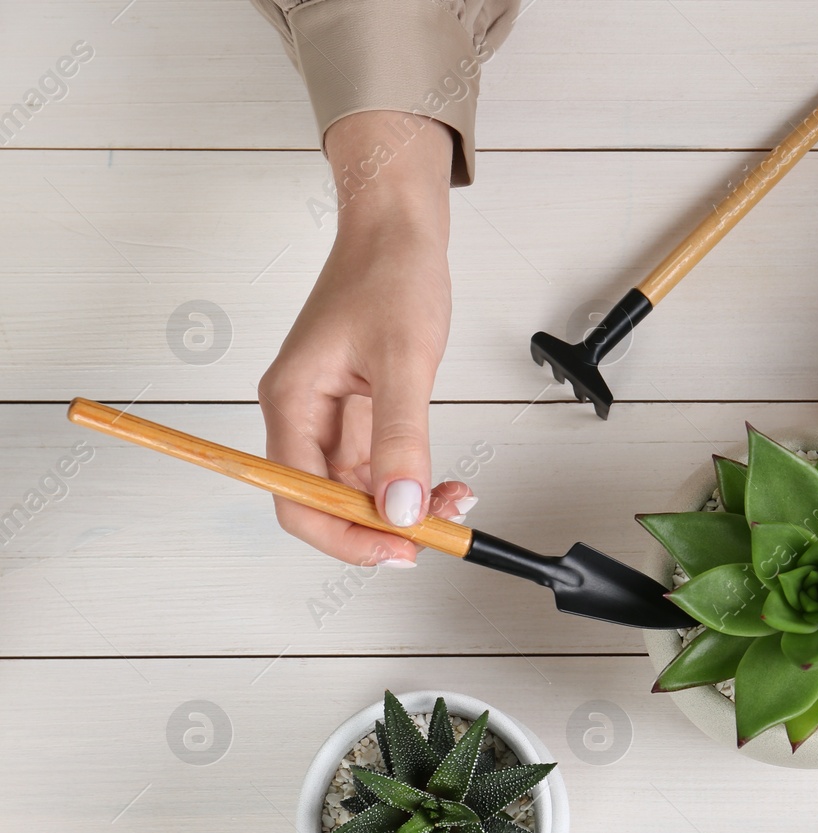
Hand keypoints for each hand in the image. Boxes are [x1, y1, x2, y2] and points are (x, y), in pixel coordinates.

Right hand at [258, 112, 473, 566]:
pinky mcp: (360, 409)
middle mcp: (304, 412)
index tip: (396, 550)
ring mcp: (331, 413)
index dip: (342, 536)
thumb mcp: (403, 360)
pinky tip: (446, 483)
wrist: (399, 229)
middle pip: (324, 501)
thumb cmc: (390, 275)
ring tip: (456, 504)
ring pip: (358, 488)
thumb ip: (401, 439)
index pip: (294, 498)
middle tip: (436, 536)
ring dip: (403, 507)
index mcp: (292, 401)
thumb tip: (400, 509)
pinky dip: (412, 480)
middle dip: (380, 526)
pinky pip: (379, 465)